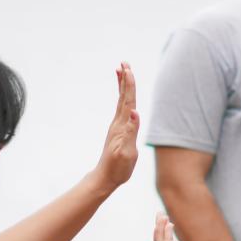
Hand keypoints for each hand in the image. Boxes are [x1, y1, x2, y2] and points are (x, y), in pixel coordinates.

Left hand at [93, 62, 138, 192]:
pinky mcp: (118, 130)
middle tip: (124, 62)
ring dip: (122, 85)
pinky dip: (123, 98)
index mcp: (122, 126)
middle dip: (125, 79)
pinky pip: (121, 109)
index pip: (128, 101)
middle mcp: (119, 123)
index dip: (129, 85)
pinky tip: (124, 97)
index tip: (129, 69)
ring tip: (121, 70)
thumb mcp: (127, 152)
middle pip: (123, 97)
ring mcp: (118, 126)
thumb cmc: (118, 168)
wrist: (105, 178)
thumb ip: (131, 131)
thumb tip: (135, 112)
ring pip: (121, 101)